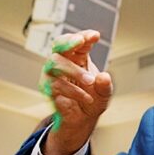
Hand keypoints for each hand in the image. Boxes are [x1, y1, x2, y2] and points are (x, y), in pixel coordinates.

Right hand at [40, 30, 113, 154]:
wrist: (82, 118)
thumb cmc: (92, 98)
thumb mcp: (105, 92)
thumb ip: (105, 85)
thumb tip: (104, 77)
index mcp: (78, 57)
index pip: (78, 41)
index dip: (84, 36)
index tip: (94, 36)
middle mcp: (62, 62)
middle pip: (59, 44)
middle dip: (69, 41)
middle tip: (81, 41)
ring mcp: (52, 74)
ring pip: (55, 62)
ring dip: (74, 70)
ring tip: (90, 81)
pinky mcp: (47, 88)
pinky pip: (55, 84)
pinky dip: (74, 91)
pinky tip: (87, 97)